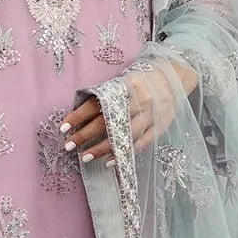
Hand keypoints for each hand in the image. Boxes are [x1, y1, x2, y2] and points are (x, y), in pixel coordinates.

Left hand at [62, 63, 198, 164]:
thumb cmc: (141, 80)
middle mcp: (140, 100)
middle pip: (108, 121)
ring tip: (85, 157)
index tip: (63, 126)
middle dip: (85, 134)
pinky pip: (141, 143)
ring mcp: (152, 114)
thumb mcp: (123, 80)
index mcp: (127, 86)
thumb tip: (79, 115)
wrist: (174, 76)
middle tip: (69, 145)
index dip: (79, 116)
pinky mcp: (161, 125)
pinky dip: (124, 153)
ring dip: (102, 148)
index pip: (97, 103)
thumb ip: (106, 95)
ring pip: (124, 135)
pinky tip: (109, 161)